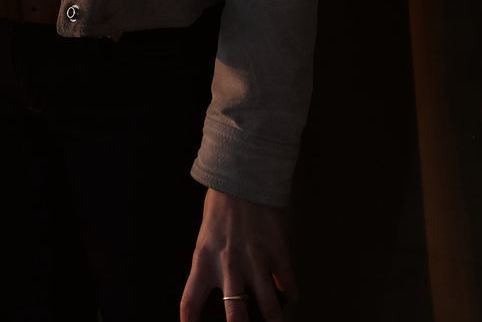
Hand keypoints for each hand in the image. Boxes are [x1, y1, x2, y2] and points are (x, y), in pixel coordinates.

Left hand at [180, 189, 297, 320]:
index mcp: (204, 259)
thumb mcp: (207, 236)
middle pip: (235, 316)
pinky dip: (292, 293)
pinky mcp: (277, 250)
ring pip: (269, 306)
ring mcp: (255, 260)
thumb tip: (234, 291)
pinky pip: (288, 281)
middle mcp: (228, 265)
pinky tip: (292, 297)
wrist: (241, 174)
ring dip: (275, 320)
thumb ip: (214, 264)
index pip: (189, 300)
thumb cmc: (220, 203)